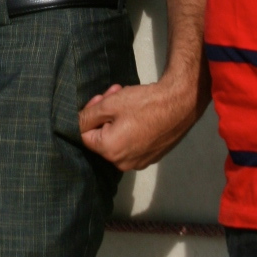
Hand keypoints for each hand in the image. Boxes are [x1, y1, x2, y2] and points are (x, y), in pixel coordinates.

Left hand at [79, 72, 202, 171]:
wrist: (181, 104)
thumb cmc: (144, 103)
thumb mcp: (110, 104)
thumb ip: (88, 115)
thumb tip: (75, 124)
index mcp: (109, 151)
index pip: (85, 134)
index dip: (90, 114)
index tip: (101, 97)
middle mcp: (122, 163)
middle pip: (102, 137)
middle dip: (104, 115)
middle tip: (115, 94)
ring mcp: (139, 162)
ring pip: (117, 139)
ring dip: (117, 120)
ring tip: (129, 99)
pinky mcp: (151, 157)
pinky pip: (132, 143)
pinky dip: (131, 129)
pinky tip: (140, 113)